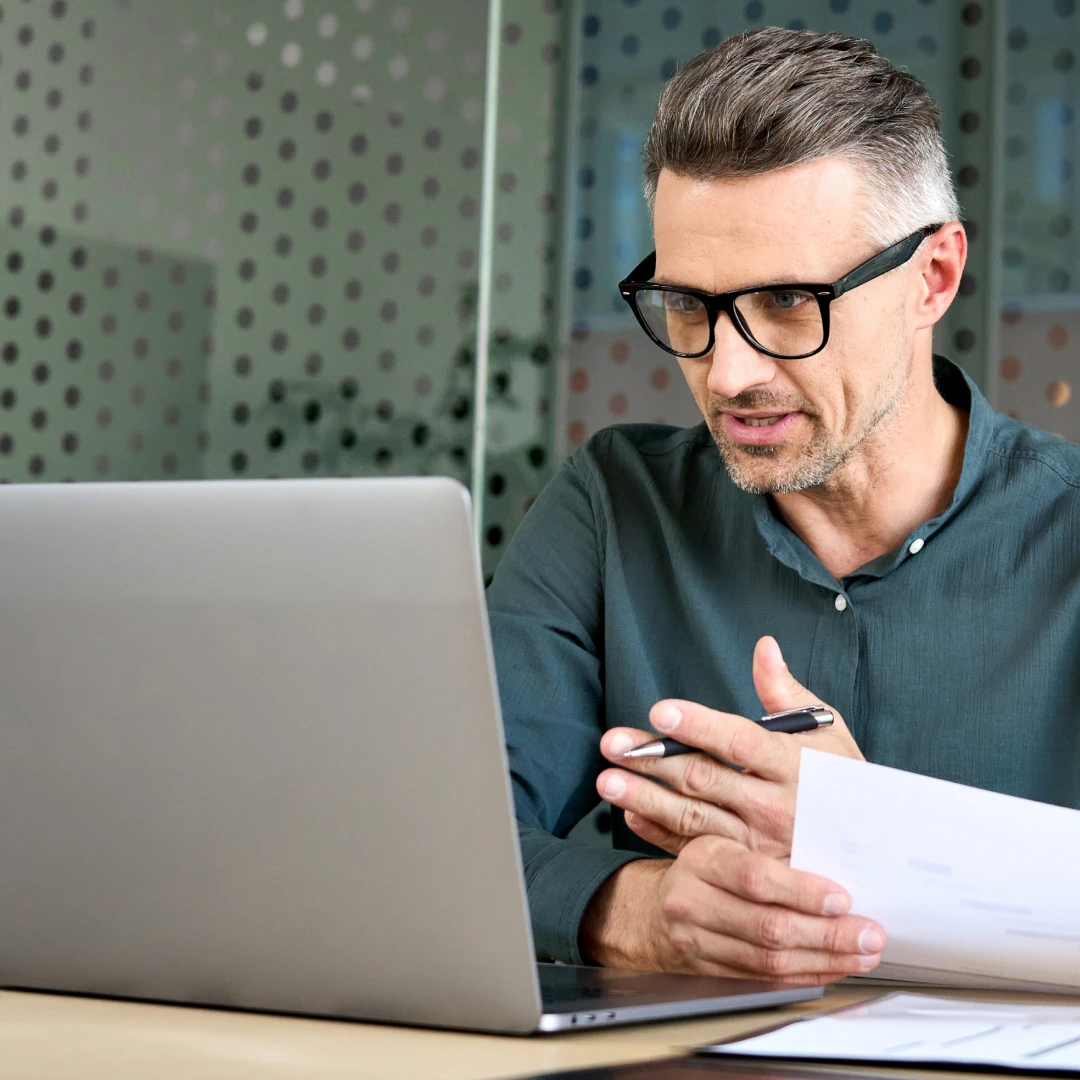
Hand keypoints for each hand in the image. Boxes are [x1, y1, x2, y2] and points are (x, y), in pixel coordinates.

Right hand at [580, 838, 885, 983]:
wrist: (653, 908)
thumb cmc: (703, 865)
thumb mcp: (720, 836)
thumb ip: (763, 836)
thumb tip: (831, 838)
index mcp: (703, 858)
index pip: (754, 877)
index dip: (801, 891)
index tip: (842, 897)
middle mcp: (694, 901)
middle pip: (767, 925)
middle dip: (828, 934)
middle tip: (869, 933)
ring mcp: (699, 941)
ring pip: (770, 960)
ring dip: (825, 959)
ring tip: (863, 952)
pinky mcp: (710, 971)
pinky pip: (766, 979)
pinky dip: (805, 975)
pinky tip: (833, 966)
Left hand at [596, 636, 861, 858]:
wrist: (875, 857)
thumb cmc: (845, 784)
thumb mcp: (828, 735)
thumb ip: (787, 692)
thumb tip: (764, 646)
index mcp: (792, 765)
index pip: (740, 740)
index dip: (699, 724)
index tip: (660, 710)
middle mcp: (774, 805)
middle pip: (705, 778)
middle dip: (654, 759)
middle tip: (611, 743)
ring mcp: (758, 843)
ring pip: (693, 817)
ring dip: (646, 798)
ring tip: (606, 780)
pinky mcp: (745, 869)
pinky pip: (696, 851)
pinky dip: (660, 834)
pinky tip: (631, 813)